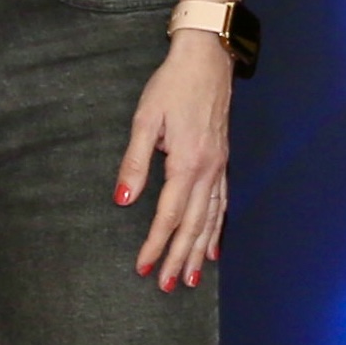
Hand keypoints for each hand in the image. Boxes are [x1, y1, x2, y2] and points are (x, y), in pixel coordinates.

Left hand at [121, 28, 235, 290]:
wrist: (207, 58)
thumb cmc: (172, 85)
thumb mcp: (145, 119)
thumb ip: (134, 161)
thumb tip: (122, 199)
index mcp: (187, 162)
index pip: (169, 214)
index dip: (156, 244)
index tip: (143, 267)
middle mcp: (208, 170)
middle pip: (193, 224)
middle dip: (179, 257)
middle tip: (168, 286)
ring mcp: (219, 166)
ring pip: (211, 218)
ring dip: (199, 250)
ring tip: (193, 278)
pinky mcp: (223, 160)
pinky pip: (222, 203)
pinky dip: (217, 228)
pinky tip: (213, 245)